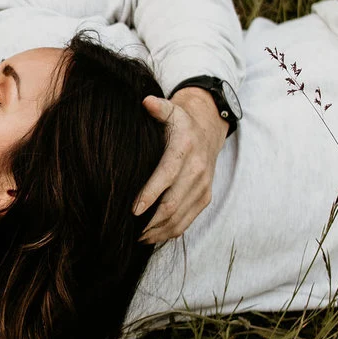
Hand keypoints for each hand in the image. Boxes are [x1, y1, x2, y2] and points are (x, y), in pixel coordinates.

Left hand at [133, 88, 227, 245]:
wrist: (208, 132)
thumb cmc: (180, 124)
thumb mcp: (171, 110)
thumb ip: (158, 107)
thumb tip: (146, 102)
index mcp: (184, 150)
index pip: (166, 176)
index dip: (150, 194)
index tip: (133, 209)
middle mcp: (197, 171)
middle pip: (173, 203)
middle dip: (150, 220)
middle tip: (129, 230)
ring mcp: (202, 187)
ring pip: (180, 217)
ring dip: (158, 230)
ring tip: (137, 237)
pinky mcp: (205, 198)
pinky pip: (187, 221)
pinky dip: (169, 232)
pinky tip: (151, 235)